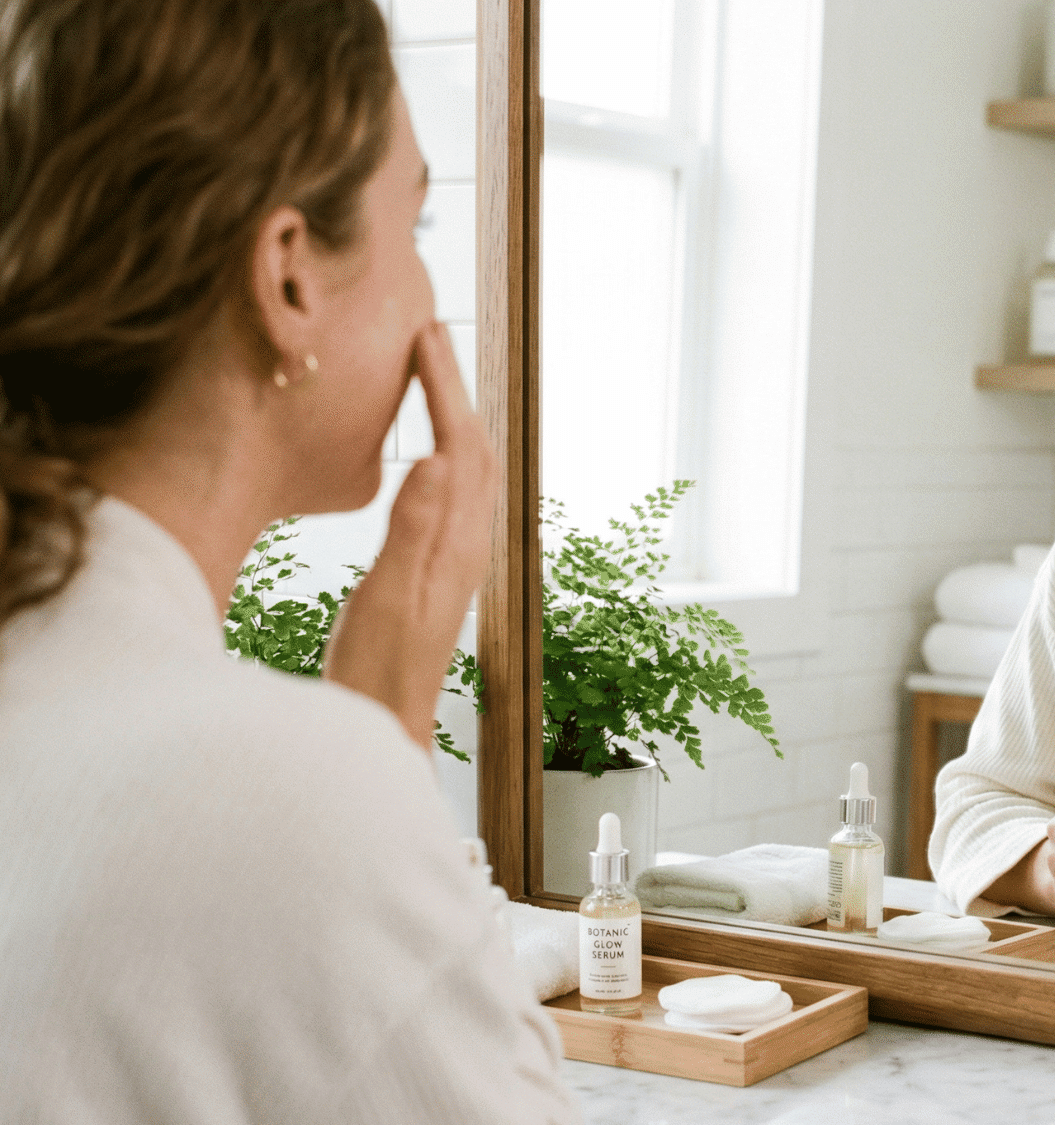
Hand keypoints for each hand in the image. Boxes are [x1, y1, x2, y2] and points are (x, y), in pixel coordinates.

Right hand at [323, 323, 498, 748]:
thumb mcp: (390, 597)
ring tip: (431, 374)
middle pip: (475, 447)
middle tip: (428, 335)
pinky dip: (446, 450)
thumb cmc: (379, 670)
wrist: (384, 723)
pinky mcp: (441, 567)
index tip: (425, 336)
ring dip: (456, 414)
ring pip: (471, 467)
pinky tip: (430, 451)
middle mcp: (469, 544)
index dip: (443, 387)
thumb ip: (414, 531)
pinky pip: (455, 490)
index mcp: (457, 543)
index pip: (460, 445)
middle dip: (454, 388)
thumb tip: (438, 461)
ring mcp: (458, 555)